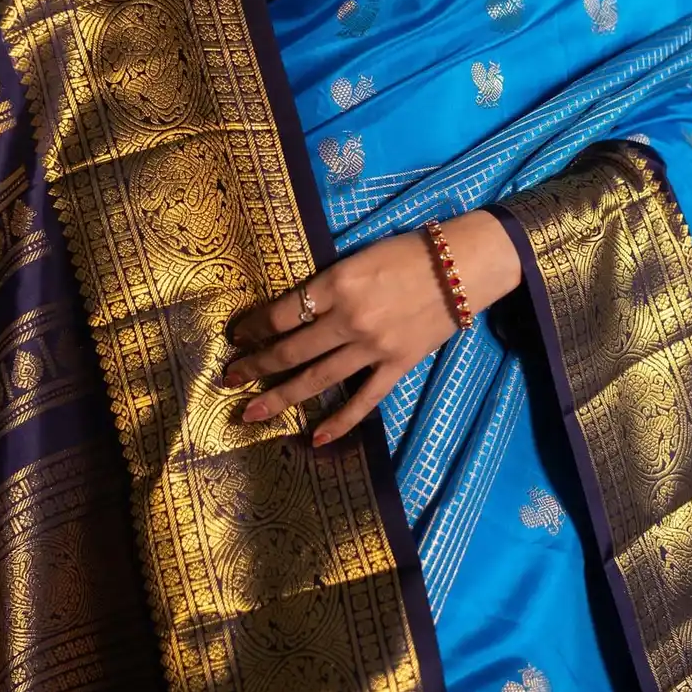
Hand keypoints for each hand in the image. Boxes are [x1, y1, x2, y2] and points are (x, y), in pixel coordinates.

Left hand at [225, 210, 521, 446]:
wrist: (462, 265)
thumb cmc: (408, 252)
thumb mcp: (357, 258)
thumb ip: (327, 286)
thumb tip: (293, 313)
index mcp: (336, 284)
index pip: (281, 313)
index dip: (253, 327)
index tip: (236, 335)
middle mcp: (349, 320)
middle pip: (291, 350)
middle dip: (255, 365)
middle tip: (229, 378)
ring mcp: (373, 347)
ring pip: (317, 379)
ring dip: (280, 397)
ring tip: (250, 413)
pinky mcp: (397, 365)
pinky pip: (363, 401)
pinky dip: (339, 422)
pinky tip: (315, 439)